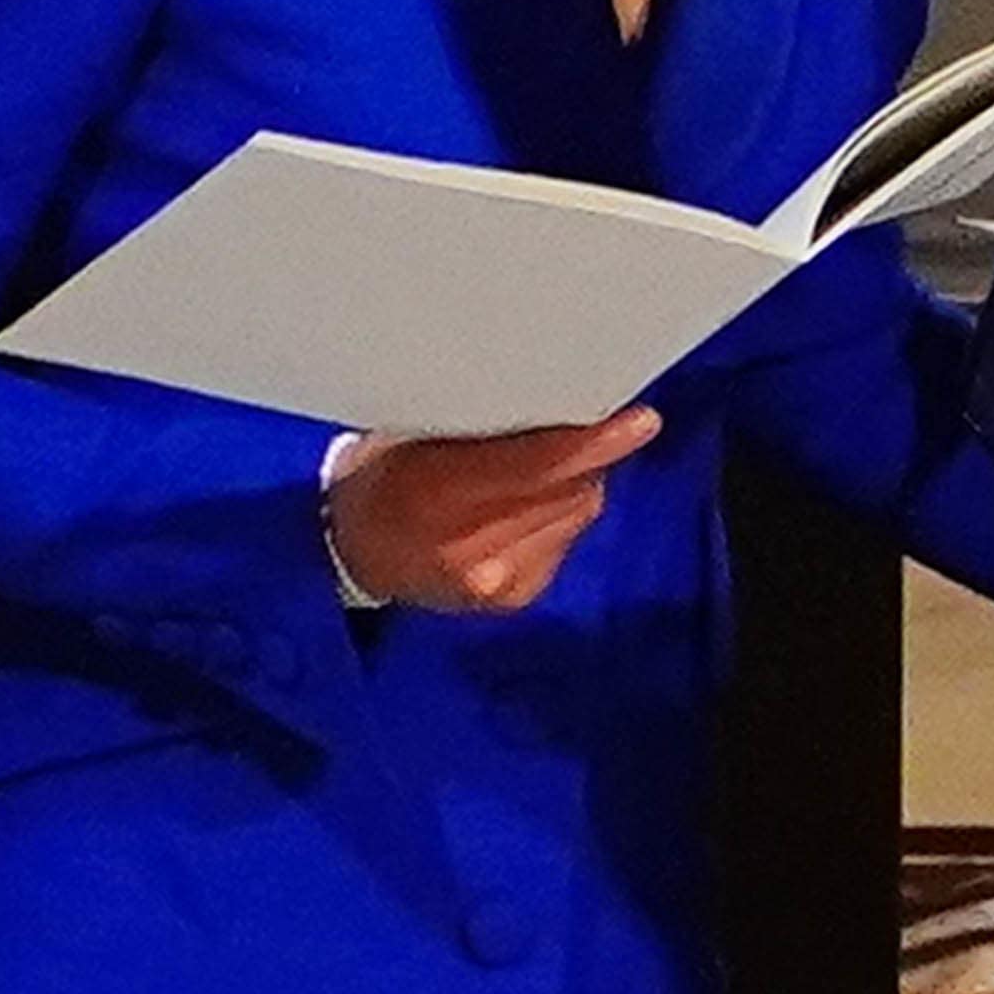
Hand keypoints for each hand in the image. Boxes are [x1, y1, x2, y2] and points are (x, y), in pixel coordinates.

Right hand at [326, 407, 661, 612]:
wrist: (354, 555)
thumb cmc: (385, 477)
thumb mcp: (410, 435)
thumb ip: (480, 425)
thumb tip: (559, 395)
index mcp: (434, 498)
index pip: (535, 468)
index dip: (592, 443)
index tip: (640, 419)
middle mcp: (470, 550)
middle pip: (568, 490)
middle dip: (588, 452)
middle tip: (588, 417)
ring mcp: (495, 582)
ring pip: (577, 511)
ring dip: (575, 481)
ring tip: (539, 464)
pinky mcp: (513, 599)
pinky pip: (567, 536)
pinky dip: (559, 512)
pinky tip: (524, 505)